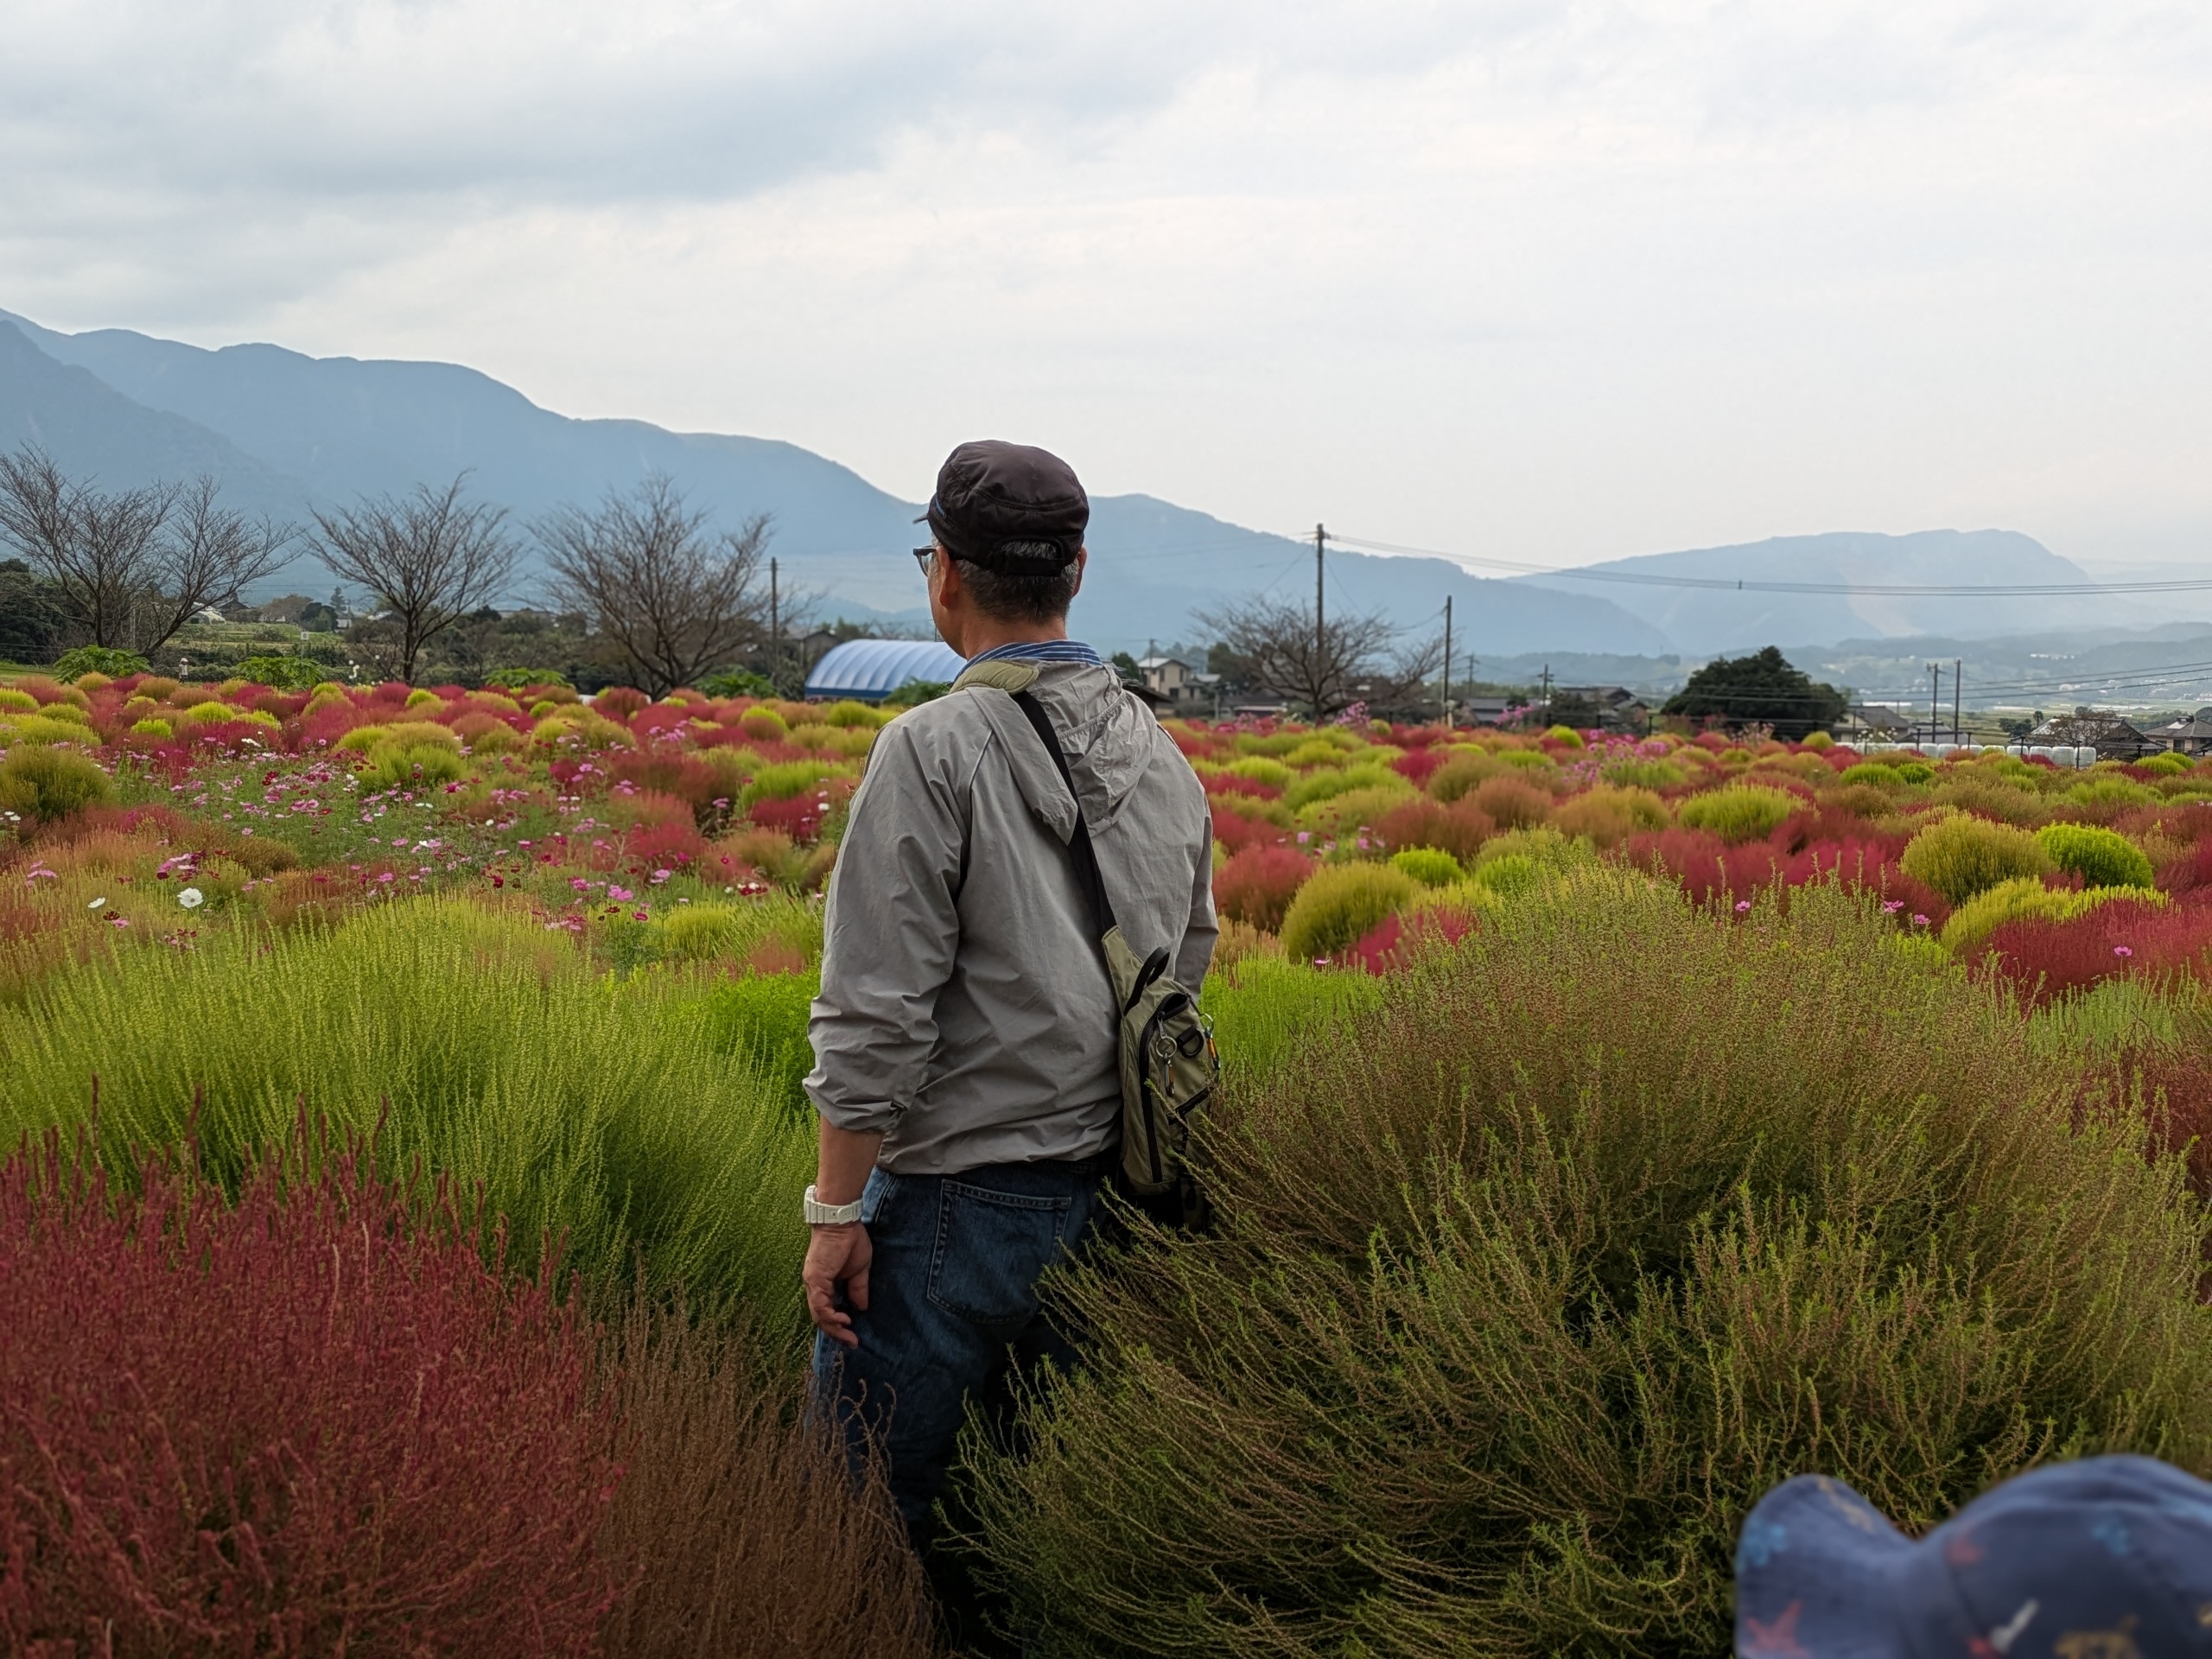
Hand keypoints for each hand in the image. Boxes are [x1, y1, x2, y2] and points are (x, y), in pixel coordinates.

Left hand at [803, 1222, 872, 1347]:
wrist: (842, 1221)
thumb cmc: (850, 1240)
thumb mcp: (859, 1269)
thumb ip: (858, 1288)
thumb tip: (861, 1307)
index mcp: (824, 1284)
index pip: (827, 1311)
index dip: (838, 1326)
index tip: (853, 1336)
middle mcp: (815, 1286)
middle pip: (820, 1318)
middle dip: (836, 1333)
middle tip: (851, 1342)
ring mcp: (813, 1283)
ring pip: (818, 1315)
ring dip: (834, 1328)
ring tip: (849, 1335)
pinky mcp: (815, 1279)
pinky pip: (820, 1304)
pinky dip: (831, 1315)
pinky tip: (844, 1320)